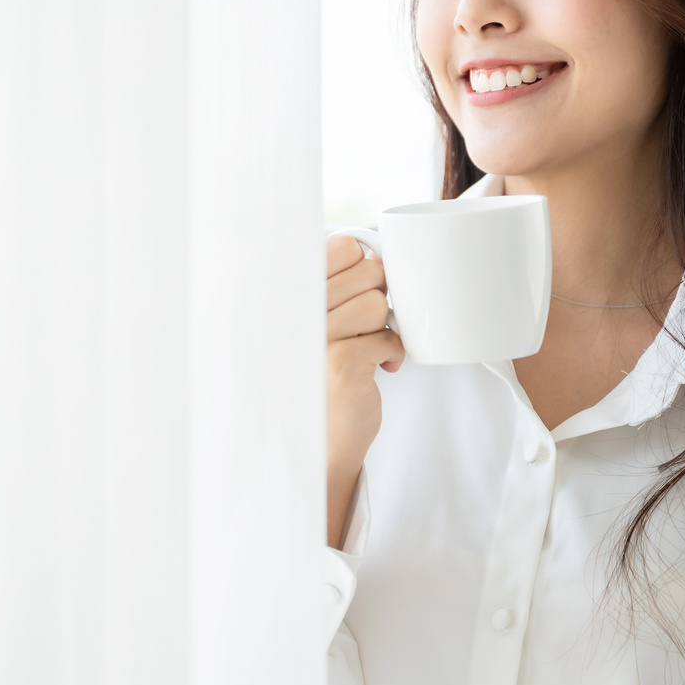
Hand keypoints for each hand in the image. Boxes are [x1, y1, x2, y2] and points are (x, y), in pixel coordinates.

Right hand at [326, 235, 402, 546]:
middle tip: (366, 324)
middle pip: (369, 271)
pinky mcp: (340, 362)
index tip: (358, 288)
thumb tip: (375, 255)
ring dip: (383, 328)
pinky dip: (392, 353)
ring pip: (379, 304)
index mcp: (292, 293)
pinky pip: (389, 337)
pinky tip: (376, 368)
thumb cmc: (321, 376)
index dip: (361, 263)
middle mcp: (297, 309)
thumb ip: (340, 286)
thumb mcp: (322, 322)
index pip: (340, 246)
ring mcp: (316, 335)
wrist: (317, 439)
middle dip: (378, 298)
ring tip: (368, 347)